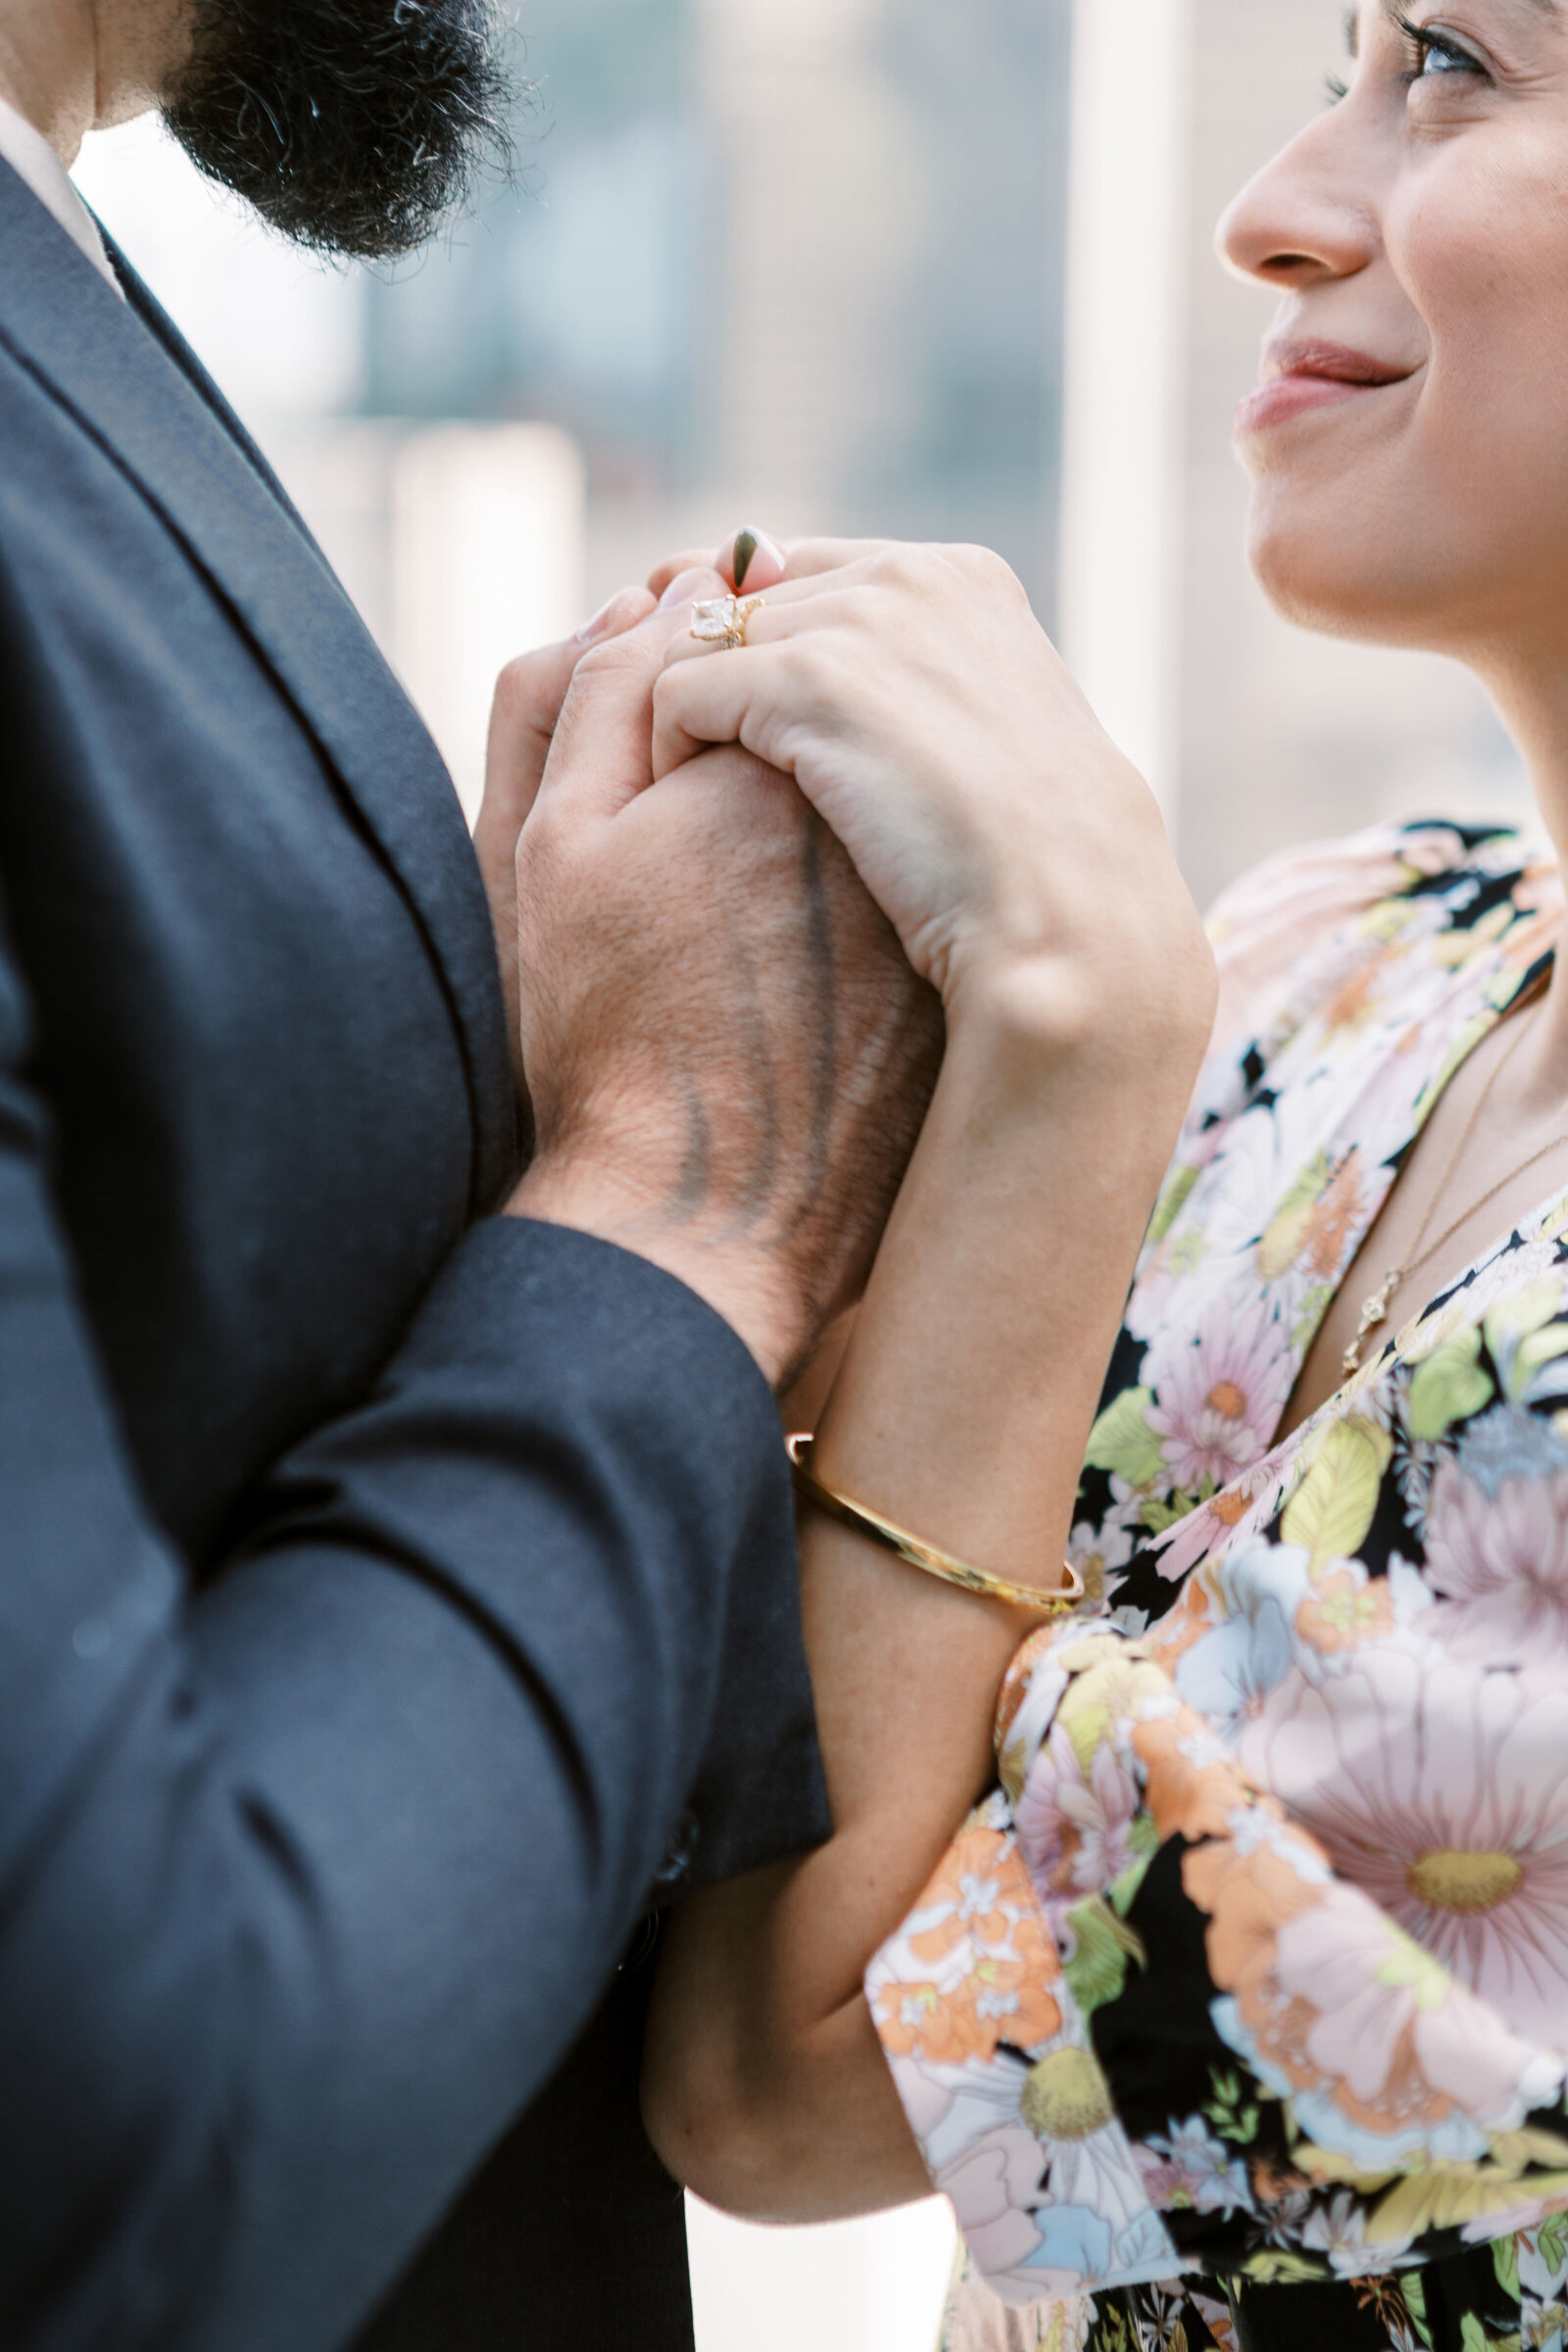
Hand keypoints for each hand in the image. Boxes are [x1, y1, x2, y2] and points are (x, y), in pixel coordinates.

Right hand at [505, 580, 942, 1387]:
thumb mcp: (547, 848)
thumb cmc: (603, 1039)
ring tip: (733, 947)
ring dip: (812, 833)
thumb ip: (585, 693)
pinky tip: (790, 989)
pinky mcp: (956, 965)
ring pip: (865, 813)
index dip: (680, 711)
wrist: (706, 1217)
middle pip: (825, 730)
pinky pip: (904, 892)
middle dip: (758, 766)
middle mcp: (881, 811)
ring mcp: (932, 890)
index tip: (647, 791)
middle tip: (686, 882)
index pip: (751, 662)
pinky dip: (852, 911)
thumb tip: (653, 603)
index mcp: (776, 761)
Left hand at [649, 535, 1211, 1064]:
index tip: (729, 725)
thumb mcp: (982, 748)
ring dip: (677, 720)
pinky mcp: (812, 677)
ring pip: (697, 642)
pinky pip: (679, 692)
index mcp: (961, 580)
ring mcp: (864, 620)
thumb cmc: (1025, 870)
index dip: (752, 649)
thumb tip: (813, 679)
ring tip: (681, 802)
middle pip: (741, 599)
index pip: (805, 573)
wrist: (1065, 919)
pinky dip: (667, 753)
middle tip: (683, 765)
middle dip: (703, 676)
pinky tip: (686, 821)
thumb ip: (910, 691)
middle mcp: (912, 576)